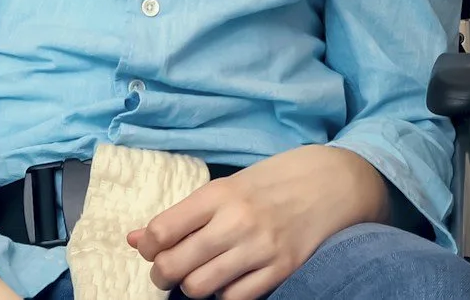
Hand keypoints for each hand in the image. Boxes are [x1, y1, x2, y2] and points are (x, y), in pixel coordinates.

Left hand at [128, 147, 387, 299]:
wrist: (333, 182)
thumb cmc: (274, 181)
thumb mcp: (228, 187)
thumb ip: (185, 214)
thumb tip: (136, 239)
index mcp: (219, 193)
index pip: (163, 229)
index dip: (149, 247)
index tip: (152, 248)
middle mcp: (237, 221)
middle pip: (176, 265)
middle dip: (162, 275)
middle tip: (166, 272)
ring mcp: (261, 248)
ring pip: (201, 288)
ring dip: (191, 288)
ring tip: (196, 278)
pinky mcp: (282, 270)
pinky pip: (236, 298)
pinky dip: (224, 296)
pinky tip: (227, 283)